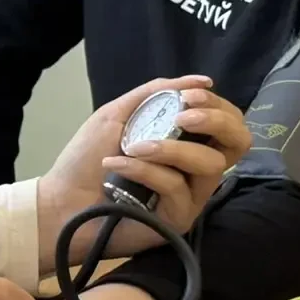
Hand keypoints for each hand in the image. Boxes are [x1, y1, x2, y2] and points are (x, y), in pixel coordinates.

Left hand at [36, 76, 251, 269]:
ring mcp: (190, 196)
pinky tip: (117, 165)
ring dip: (170, 148)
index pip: (227, 121)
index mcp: (187, 142)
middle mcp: (196, 169)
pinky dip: (145, 170)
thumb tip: (202, 80)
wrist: (60, 201)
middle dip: (215, 122)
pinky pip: (177, 187)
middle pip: (238, 143)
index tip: (188, 96)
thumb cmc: (87, 158)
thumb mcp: (119, 114)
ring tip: (132, 146)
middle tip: (182, 119)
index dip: (216, 105)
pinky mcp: (178, 219)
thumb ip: (157, 93)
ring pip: (209, 165)